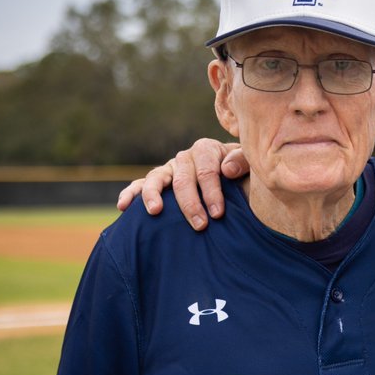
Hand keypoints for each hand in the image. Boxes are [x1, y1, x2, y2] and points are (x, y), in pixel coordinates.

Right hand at [115, 140, 247, 229]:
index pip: (207, 171)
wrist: (236, 177)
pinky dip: (130, 193)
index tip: (218, 214)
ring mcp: (169, 169)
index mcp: (207, 149)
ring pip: (156, 178)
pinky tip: (123, 206)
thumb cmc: (244, 174)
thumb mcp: (251, 165)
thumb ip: (244, 162)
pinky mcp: (159, 181)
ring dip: (154, 195)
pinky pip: (140, 185)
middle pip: (182, 179)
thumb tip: (226, 169)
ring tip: (156, 211)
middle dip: (190, 203)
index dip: (212, 192)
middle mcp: (185, 158)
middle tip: (200, 225)